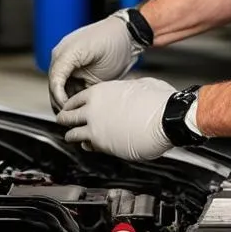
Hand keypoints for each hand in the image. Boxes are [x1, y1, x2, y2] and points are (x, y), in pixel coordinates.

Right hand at [48, 11, 145, 112]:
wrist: (128, 34)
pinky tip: (81, 101)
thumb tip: (77, 104)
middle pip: (55, 84)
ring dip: (66, 98)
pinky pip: (69, 81)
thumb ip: (85, 86)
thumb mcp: (101, 69)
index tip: (67, 109)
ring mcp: (68, 58)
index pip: (55, 80)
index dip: (59, 97)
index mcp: (65, 53)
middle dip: (61, 101)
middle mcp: (62, 55)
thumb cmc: (116, 44)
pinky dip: (73, 92)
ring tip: (75, 111)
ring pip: (60, 85)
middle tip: (69, 115)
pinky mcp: (75, 63)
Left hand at [57, 77, 173, 161]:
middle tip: (64, 122)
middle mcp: (93, 108)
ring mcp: (95, 127)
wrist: (166, 119)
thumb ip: (127, 88)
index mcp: (101, 91)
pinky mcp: (103, 144)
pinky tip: (88, 146)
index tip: (70, 108)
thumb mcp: (141, 85)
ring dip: (71, 135)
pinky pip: (86, 146)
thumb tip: (130, 88)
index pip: (75, 99)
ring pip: (71, 133)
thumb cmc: (158, 101)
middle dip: (64, 119)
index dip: (71, 104)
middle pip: (67, 116)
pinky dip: (86, 146)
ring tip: (71, 137)